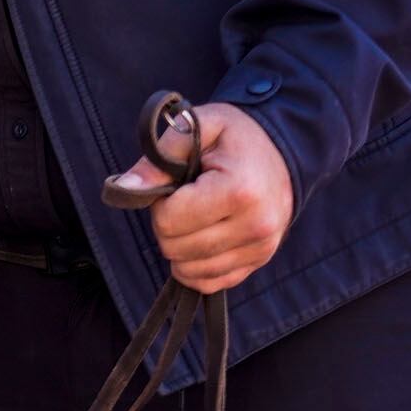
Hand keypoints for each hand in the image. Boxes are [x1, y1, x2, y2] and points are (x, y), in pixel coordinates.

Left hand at [104, 101, 296, 294]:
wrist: (285, 151)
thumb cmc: (236, 138)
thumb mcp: (200, 127)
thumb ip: (159, 156)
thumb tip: (124, 187)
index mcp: (239, 191)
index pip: (168, 222)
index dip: (161, 203)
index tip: (178, 185)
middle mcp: (255, 226)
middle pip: (174, 249)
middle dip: (169, 225)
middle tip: (187, 200)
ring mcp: (259, 250)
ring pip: (187, 271)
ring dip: (180, 246)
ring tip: (199, 216)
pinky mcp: (257, 263)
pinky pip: (207, 283)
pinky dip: (195, 265)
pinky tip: (204, 238)